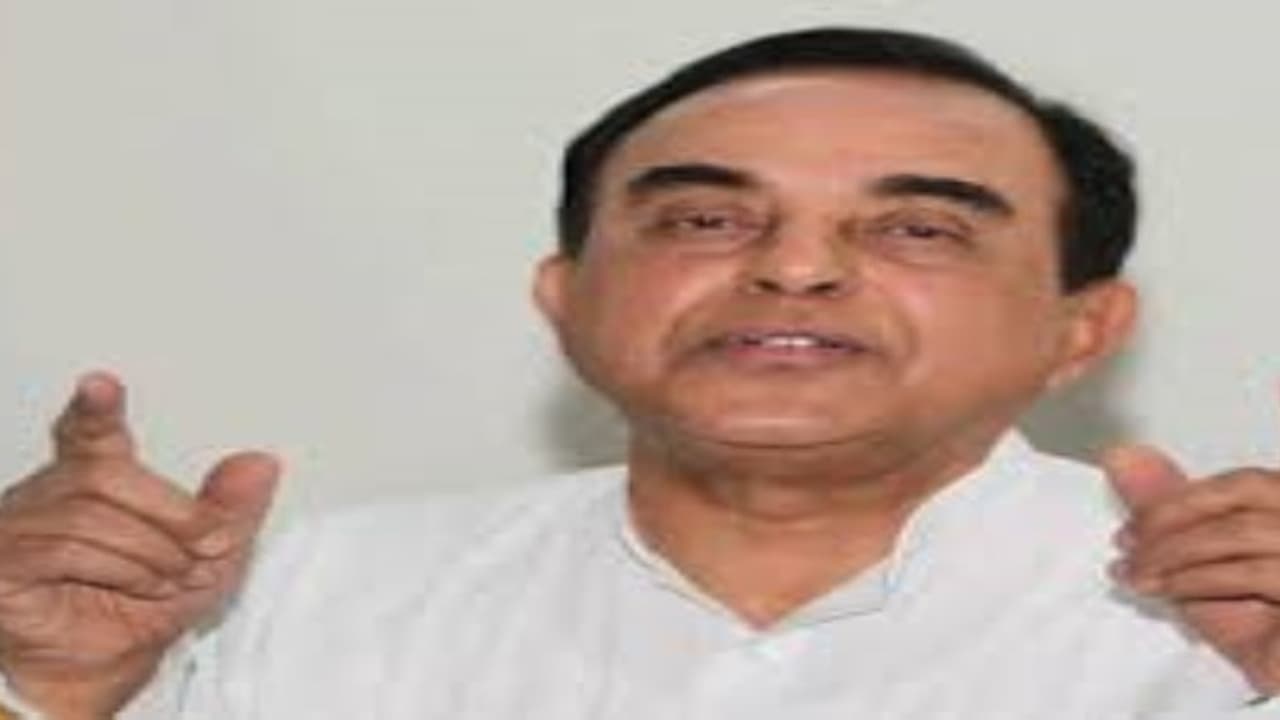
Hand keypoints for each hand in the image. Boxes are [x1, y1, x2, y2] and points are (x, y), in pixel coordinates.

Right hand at [0, 373, 278, 718]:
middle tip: (204, 542)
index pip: (89, 431)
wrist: (105, 670)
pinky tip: (138, 587)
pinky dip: (120, 569)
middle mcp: (53, 493)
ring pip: (89, 512)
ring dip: (150, 551)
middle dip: (171, 511)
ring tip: (168, 577)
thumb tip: (259, 464)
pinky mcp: (6, 562)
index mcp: (96, 477)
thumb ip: (233, 508)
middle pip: (105, 474)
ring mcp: (22, 526)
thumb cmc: (142, 607)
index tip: (103, 386)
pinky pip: (65, 549)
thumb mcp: (210, 558)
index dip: (95, 408)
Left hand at [1104, 444, 1279, 692]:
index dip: (1181, 498)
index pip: (1243, 484)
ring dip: (1173, 555)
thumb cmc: (1259, 630)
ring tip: (1135, 576)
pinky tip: (1164, 590)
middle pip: (1242, 499)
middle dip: (1170, 521)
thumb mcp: (1202, 563)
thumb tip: (1123, 456)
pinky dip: (1195, 579)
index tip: (1133, 523)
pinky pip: (1251, 572)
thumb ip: (1167, 510)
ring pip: (1238, 533)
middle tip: (1125, 545)